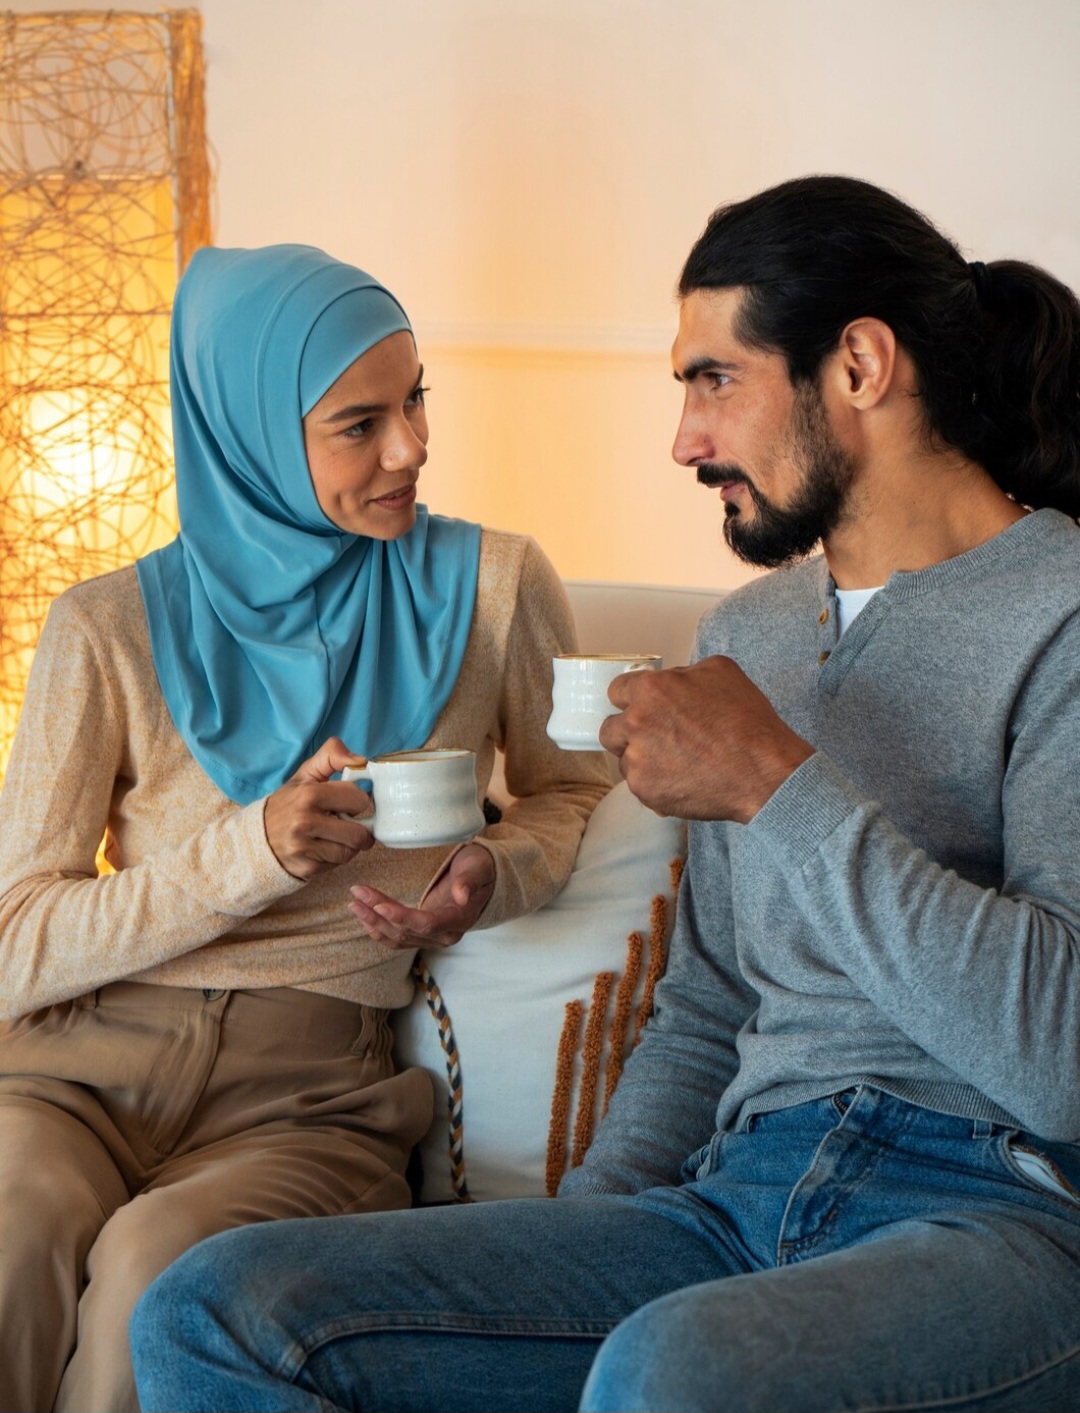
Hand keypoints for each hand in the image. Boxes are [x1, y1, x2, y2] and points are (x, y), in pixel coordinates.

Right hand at [263, 737, 374, 880]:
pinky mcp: (306, 868)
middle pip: (359, 833)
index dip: (355, 801)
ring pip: (350, 852)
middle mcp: (304, 821)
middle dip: (357, 829)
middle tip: (344, 823)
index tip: (345, 803)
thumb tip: (361, 760)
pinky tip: (320, 848)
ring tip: (331, 836)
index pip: (359, 800)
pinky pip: (337, 865)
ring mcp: (303, 848)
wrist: (256, 838)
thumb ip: (332, 756)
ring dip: (347, 845)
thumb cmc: (288, 804)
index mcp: (309, 794)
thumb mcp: (305, 775)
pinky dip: (334, 858)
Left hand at [348, 843, 495, 950]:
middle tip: (358, 893)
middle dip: (378, 913)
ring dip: (373, 922)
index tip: (380, 905)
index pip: (427, 924)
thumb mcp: (478, 868)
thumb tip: (461, 896)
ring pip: (397, 936)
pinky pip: (397, 938)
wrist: (484, 879)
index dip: (402, 917)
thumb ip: (469, 881)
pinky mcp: (422, 934)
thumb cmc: (480, 869)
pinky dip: (378, 929)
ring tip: (354, 903)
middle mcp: (445, 935)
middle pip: (406, 930)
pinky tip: (363, 917)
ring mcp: (432, 937)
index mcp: (459, 919)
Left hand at [599, 655, 813, 822]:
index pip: (616, 691)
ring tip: (677, 764)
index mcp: (651, 690)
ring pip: (624, 760)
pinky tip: (683, 781)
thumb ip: (685, 672)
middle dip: (629, 733)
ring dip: (643, 761)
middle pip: (610, 729)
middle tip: (656, 740)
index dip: (631, 700)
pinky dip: (656, 785)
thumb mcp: (721, 672)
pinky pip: (639, 786)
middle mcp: (636, 723)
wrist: (762, 773)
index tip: (641, 709)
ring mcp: (637, 760)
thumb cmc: (747, 723)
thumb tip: (672, 680)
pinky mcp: (644, 790)